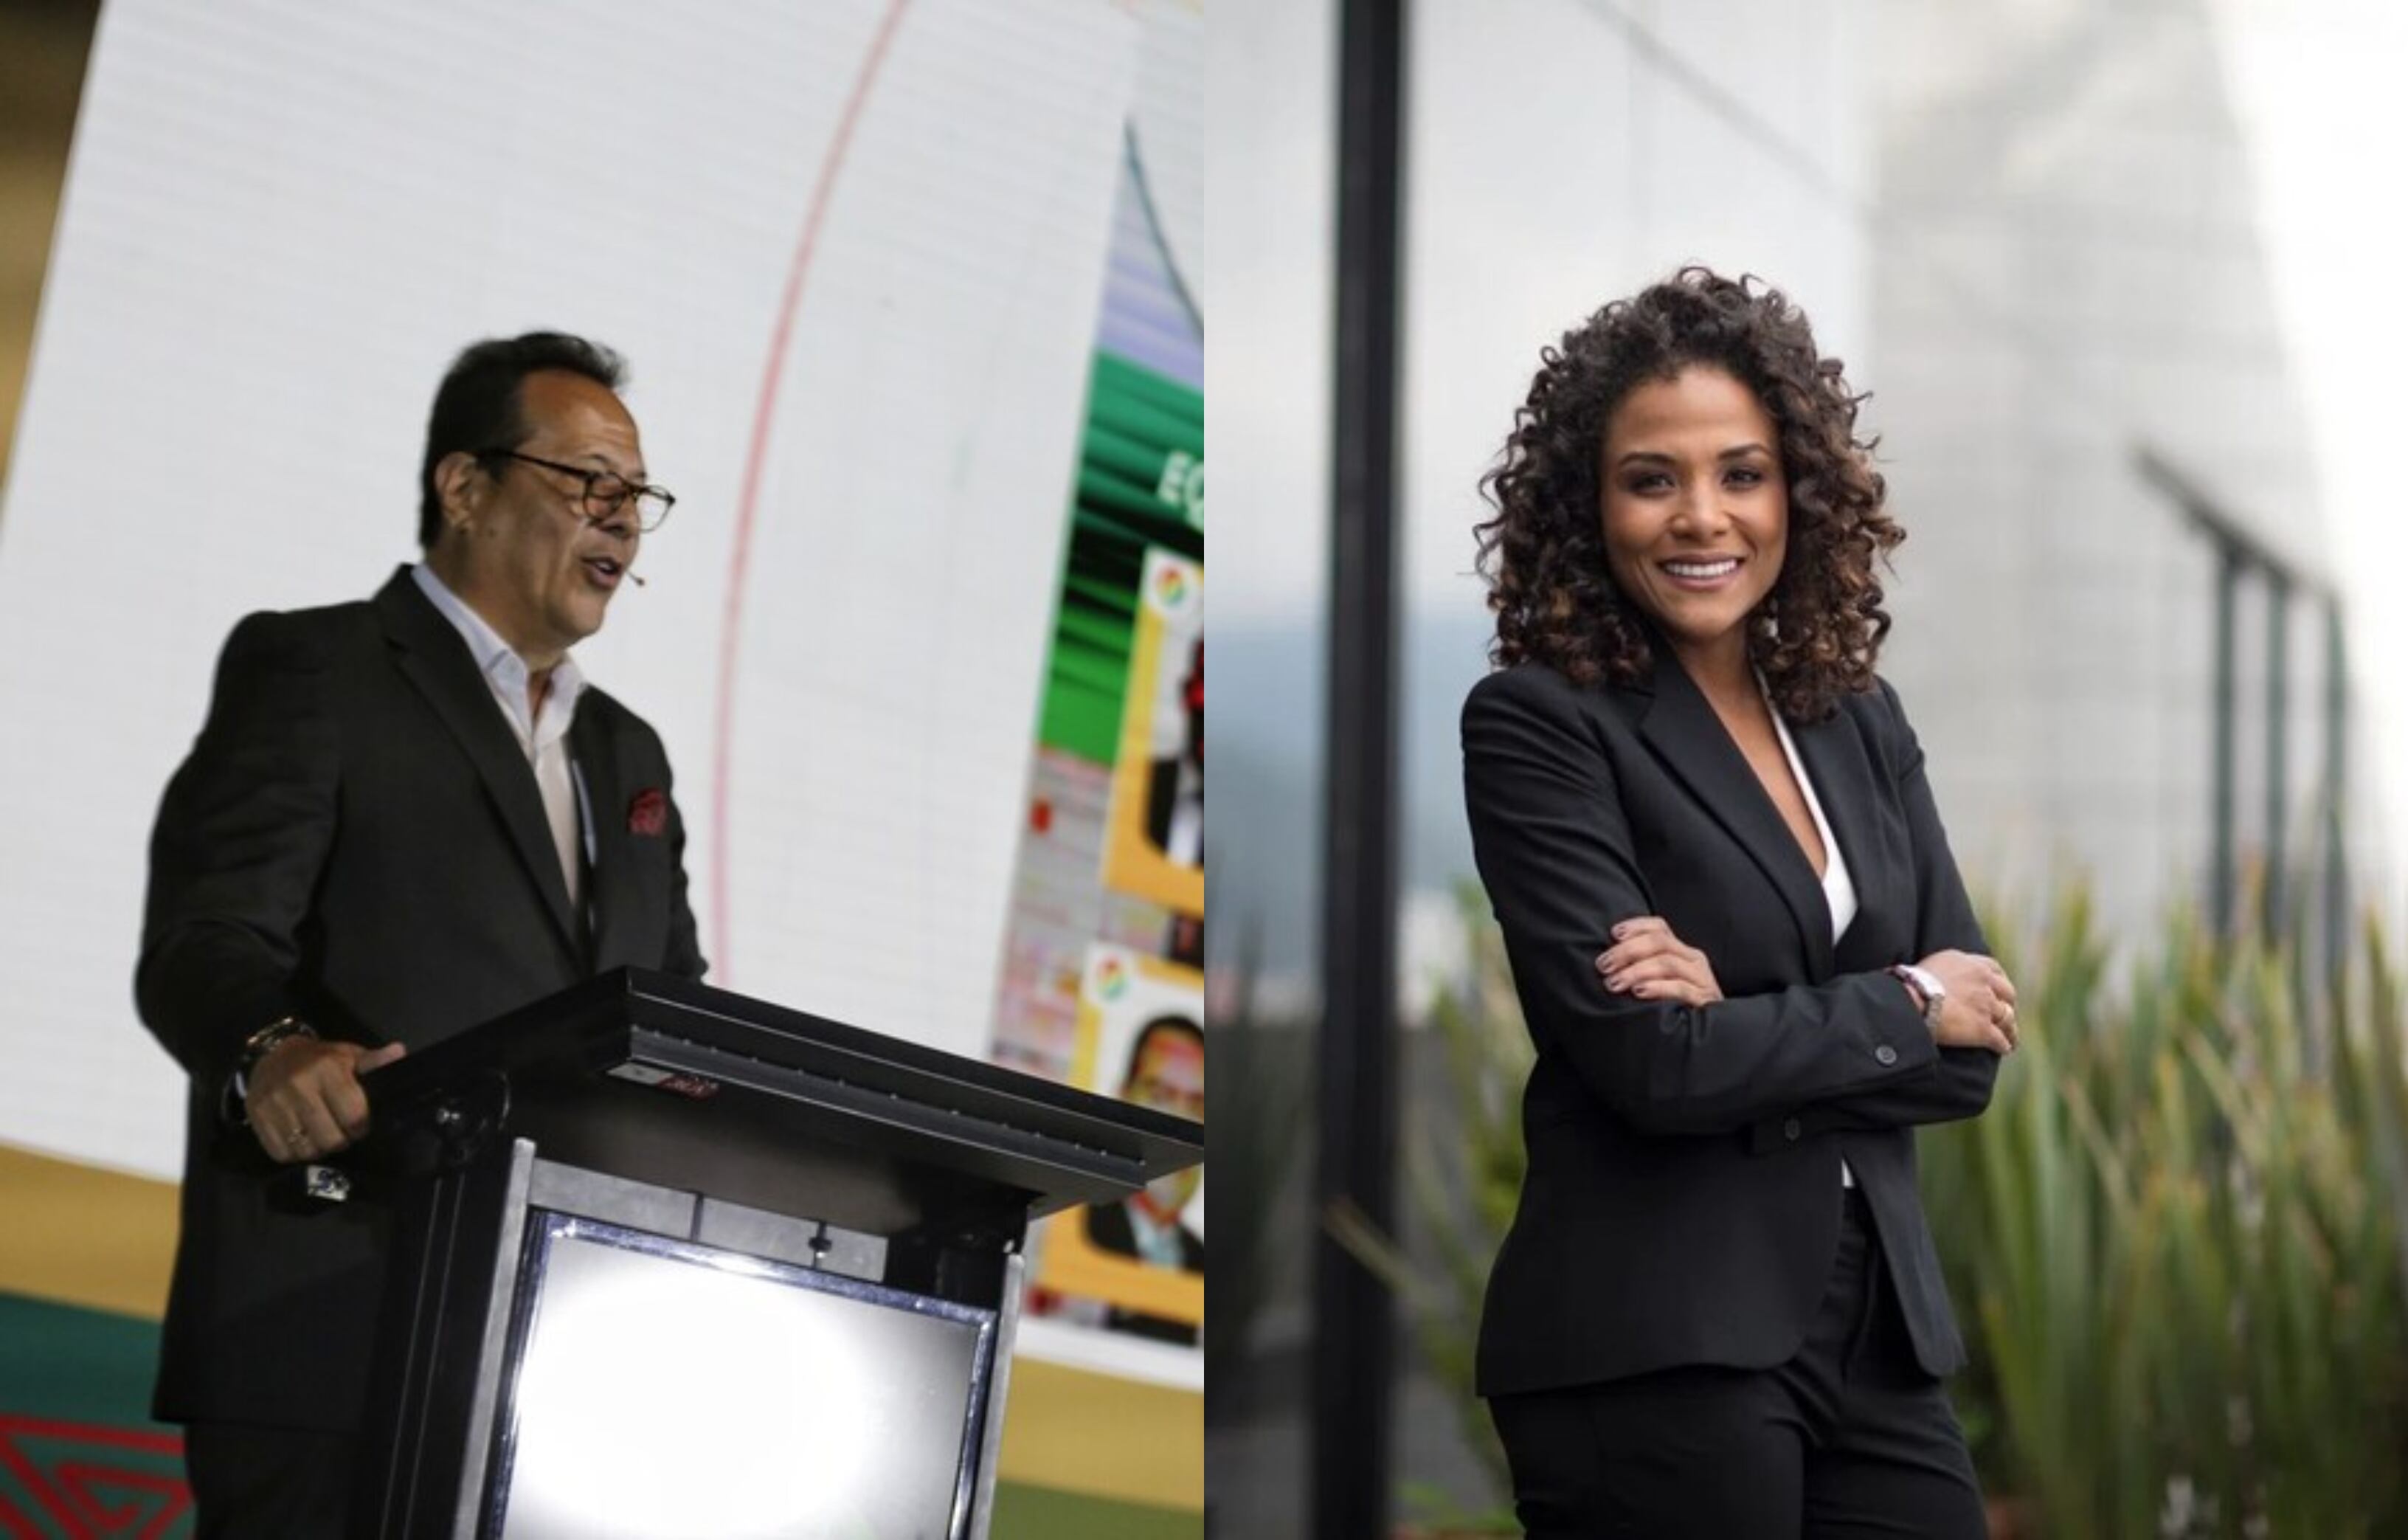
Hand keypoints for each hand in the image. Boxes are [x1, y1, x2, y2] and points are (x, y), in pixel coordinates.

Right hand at [245, 1038, 406, 1164]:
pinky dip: (295, 1153)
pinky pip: (281, 1153)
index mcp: (326, 1068)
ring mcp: (274, 1103)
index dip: (362, 1126)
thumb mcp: (348, 1055)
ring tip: (323, 1137)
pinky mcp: (257, 1117)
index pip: (353, 1115)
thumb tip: (399, 1052)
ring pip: (306, 1149)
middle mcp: (298, 1086)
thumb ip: (374, 1060)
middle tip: (342, 1134)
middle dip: (342, 1141)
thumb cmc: (319, 1059)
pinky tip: (302, 1139)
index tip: (361, 1125)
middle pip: (330, 1138)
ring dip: (319, 1149)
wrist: (271, 1056)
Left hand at [1595, 916, 1723, 1007]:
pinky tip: (1638, 992)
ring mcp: (1701, 979)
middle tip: (1603, 966)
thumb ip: (1641, 968)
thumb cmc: (1676, 1007)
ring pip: (1667, 963)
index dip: (1635, 926)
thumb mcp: (1659, 982)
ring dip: (1635, 971)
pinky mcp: (1704, 1000)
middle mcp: (1693, 960)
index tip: (1613, 934)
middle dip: (1626, 951)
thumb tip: (1606, 962)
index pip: (1659, 928)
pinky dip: (1657, 987)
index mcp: (1681, 951)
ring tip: (1614, 983)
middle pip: (1659, 942)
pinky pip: (1680, 988)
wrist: (1710, 1035)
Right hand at [1914, 950, 2017, 1054]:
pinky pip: (2000, 1040)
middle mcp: (1984, 983)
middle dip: (2008, 1004)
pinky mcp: (1983, 1029)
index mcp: (1972, 965)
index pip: (1994, 968)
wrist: (1913, 1000)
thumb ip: (1951, 967)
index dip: (1999, 980)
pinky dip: (2004, 1045)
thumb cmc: (1913, 983)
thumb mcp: (1935, 963)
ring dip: (2010, 1029)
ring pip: (2007, 1019)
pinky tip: (2004, 1049)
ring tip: (2010, 1037)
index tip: (1998, 988)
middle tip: (2004, 1013)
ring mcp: (1986, 1006)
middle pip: (2007, 993)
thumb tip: (1947, 976)